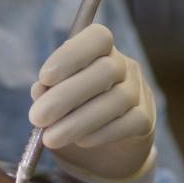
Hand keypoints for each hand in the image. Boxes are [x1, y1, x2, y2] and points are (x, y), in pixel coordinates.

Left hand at [29, 25, 155, 181]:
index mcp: (100, 49)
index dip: (71, 55)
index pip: (97, 38)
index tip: (44, 78)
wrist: (105, 144)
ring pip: (116, 100)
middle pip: (106, 70)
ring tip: (49, 138)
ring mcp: (139, 91)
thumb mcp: (56, 96)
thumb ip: (47, 90)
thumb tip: (39, 90)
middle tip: (37, 117)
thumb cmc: (74, 107)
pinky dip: (100, 133)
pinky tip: (79, 142)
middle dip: (66, 95)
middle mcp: (124, 65)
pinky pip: (127, 123)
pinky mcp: (146, 120)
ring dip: (78, 121)